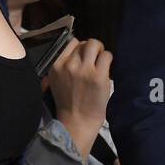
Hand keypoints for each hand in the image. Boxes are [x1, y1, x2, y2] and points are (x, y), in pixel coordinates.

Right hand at [49, 38, 112, 157]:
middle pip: (85, 43)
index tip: (86, 57)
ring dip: (101, 51)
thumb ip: (62, 67)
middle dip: (93, 49)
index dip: (81, 48)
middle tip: (97, 59)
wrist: (77, 121)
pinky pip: (107, 56)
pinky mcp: (98, 75)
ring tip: (102, 62)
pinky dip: (109, 60)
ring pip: (95, 45)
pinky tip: (107, 69)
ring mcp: (84, 69)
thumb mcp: (55, 82)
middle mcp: (69, 65)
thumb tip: (74, 52)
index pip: (72, 43)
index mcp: (56, 66)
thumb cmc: (68, 103)